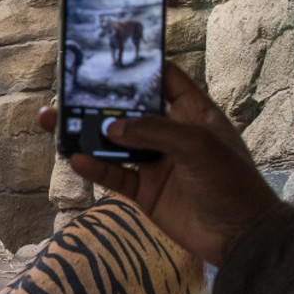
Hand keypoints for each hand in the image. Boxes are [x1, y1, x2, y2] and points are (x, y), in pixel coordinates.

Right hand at [40, 62, 279, 265]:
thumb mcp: (196, 145)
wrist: (239, 236)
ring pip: (115, 143)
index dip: (140, 67)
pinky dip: (95, 168)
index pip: (165, 79)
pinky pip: (115, 176)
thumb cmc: (229, 181)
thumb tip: (111, 125)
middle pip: (129, 111)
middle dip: (99, 102)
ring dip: (86, 134)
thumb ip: (153, 131)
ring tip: (53, 122)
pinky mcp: (145, 191)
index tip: (108, 57)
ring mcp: (156, 163)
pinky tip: (75, 159)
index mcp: (193, 113)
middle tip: (66, 93)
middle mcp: (172, 134)